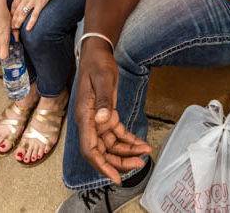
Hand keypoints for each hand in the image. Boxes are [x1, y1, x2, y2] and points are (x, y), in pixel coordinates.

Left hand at [9, 0, 59, 34]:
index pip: (13, 6)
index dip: (11, 14)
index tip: (10, 19)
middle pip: (15, 12)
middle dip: (12, 21)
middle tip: (10, 28)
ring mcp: (32, 1)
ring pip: (22, 14)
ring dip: (18, 23)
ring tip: (16, 30)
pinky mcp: (40, 3)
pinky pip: (34, 15)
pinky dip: (30, 22)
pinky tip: (28, 29)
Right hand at [75, 38, 151, 183]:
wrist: (97, 52)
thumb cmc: (98, 63)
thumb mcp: (103, 79)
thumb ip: (104, 100)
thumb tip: (102, 121)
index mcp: (84, 115)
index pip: (89, 148)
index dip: (101, 165)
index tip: (115, 177)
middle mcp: (89, 121)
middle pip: (101, 151)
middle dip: (119, 161)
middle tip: (139, 164)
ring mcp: (97, 119)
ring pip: (110, 145)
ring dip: (126, 152)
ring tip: (144, 153)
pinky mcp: (106, 115)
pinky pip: (116, 134)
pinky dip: (128, 140)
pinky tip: (140, 142)